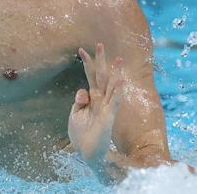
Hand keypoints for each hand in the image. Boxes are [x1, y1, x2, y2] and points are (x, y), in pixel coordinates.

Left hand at [68, 42, 125, 164]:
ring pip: (112, 86)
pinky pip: (115, 102)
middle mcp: (101, 100)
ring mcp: (106, 107)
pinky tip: (121, 81)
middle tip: (100, 43)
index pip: (90, 77)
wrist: (87, 153)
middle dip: (101, 60)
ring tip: (119, 58)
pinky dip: (118, 91)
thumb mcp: (75, 114)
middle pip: (101, 76)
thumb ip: (79, 100)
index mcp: (92, 98)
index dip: (87, 63)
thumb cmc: (81, 134)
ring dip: (115, 72)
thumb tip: (83, 91)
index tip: (80, 49)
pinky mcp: (109, 117)